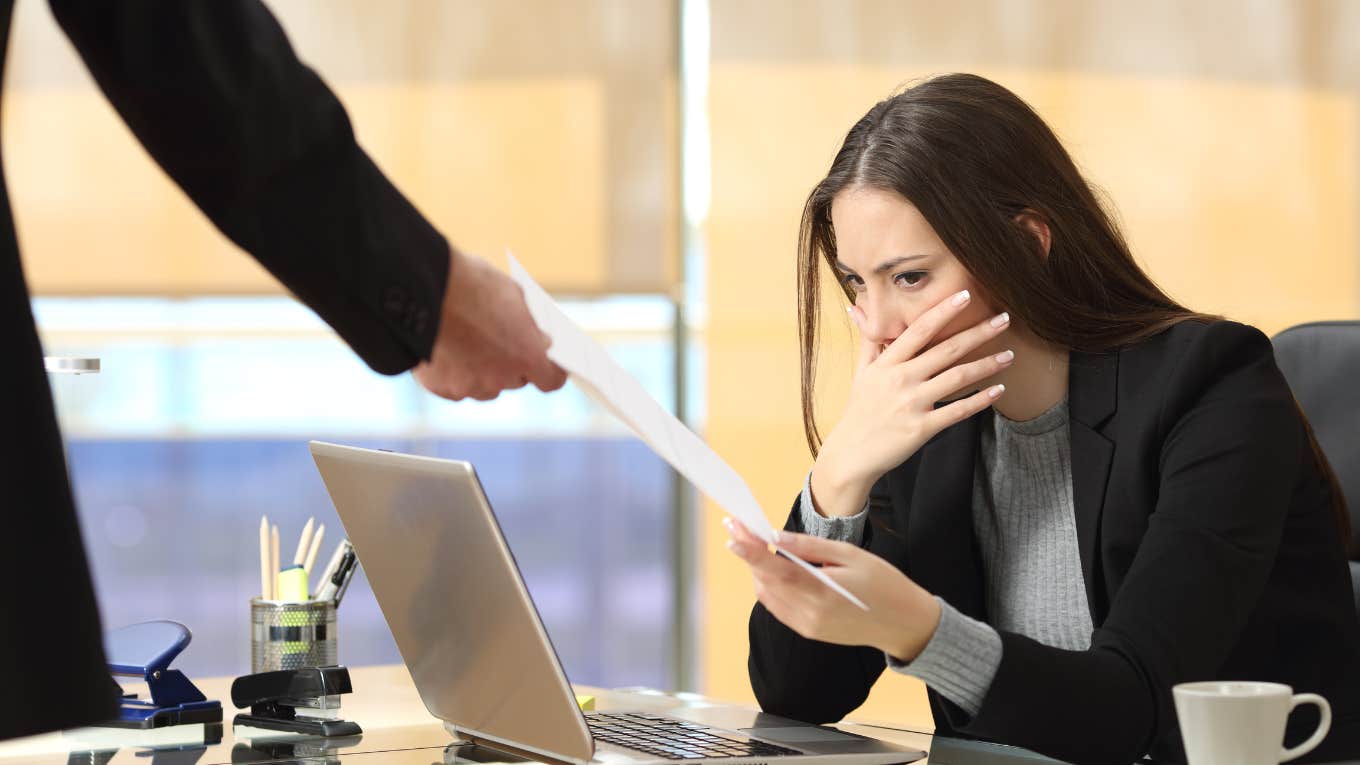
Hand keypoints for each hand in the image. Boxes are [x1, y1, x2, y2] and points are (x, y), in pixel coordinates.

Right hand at [413, 249, 567, 400]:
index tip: (545, 361)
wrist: (421, 287)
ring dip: (482, 372)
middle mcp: (502, 378)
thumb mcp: (512, 295)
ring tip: (467, 342)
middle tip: (498, 341)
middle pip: (515, 381)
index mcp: (528, 355)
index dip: (548, 370)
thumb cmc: (471, 284)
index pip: (551, 380)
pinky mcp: (441, 388)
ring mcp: (470, 386)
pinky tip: (446, 349)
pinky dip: (453, 374)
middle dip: (511, 364)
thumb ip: (528, 324)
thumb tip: (539, 339)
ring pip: (484, 386)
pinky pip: (455, 387)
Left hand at [725, 518, 940, 660]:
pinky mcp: (809, 631)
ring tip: (755, 545)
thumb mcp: (850, 555)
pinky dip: (770, 587)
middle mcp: (810, 614)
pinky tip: (773, 570)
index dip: (751, 553)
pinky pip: (779, 607)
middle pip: (767, 582)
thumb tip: (776, 537)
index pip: (777, 571)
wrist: (904, 623)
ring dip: (758, 570)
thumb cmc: (883, 583)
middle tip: (740, 530)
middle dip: (750, 555)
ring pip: (768, 595)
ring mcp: (808, 626)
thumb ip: (810, 547)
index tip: (733, 534)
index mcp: (822, 593)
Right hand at [811, 290, 1011, 516]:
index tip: (965, 295)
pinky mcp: (922, 427)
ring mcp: (912, 403)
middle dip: (978, 332)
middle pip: (946, 349)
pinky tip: (998, 390)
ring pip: (957, 378)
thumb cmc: (859, 411)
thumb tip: (856, 307)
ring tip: (1009, 355)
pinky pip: (957, 411)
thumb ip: (868, 340)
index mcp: (886, 363)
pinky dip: (980, 400)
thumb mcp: (860, 373)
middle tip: (1004, 319)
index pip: (919, 330)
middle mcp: (900, 379)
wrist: (852, 454)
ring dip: (987, 364)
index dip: (943, 311)